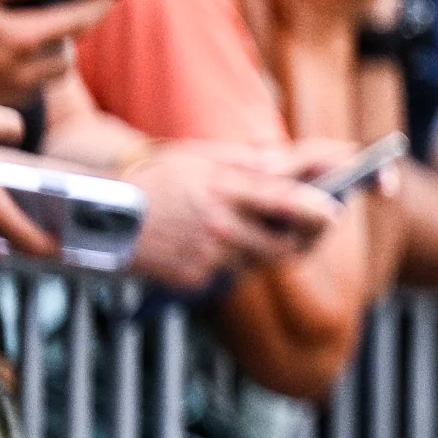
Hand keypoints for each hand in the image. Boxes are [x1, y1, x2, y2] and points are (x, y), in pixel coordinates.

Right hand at [122, 140, 343, 288]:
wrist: (100, 215)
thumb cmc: (158, 178)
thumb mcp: (203, 157)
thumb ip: (254, 162)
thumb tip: (298, 161)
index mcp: (225, 190)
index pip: (288, 203)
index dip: (319, 211)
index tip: (337, 210)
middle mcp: (220, 227)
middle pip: (287, 247)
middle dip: (308, 239)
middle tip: (319, 225)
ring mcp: (207, 257)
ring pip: (261, 261)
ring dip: (267, 247)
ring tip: (250, 224)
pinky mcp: (195, 280)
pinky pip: (230, 273)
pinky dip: (231, 260)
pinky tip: (209, 241)